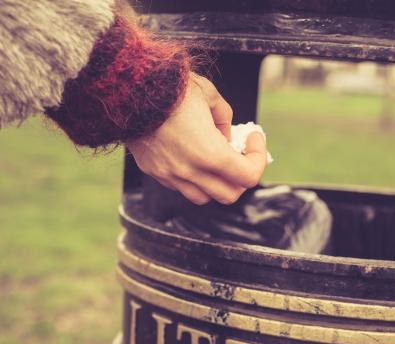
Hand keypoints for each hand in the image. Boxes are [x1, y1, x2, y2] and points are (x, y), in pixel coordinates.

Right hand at [127, 73, 267, 204]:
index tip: (253, 138)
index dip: (259, 158)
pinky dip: (194, 179)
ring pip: (204, 197)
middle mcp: (190, 171)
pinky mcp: (154, 172)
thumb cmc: (170, 87)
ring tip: (215, 160)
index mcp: (210, 154)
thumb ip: (224, 118)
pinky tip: (192, 156)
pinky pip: (181, 187)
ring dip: (216, 182)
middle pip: (229, 195)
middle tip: (240, 154)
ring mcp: (170, 175)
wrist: (127, 89)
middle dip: (240, 177)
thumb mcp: (209, 94)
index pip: (249, 177)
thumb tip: (226, 136)